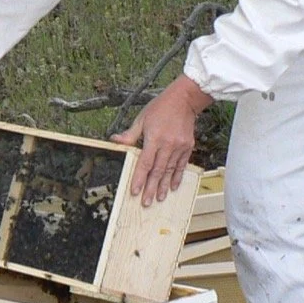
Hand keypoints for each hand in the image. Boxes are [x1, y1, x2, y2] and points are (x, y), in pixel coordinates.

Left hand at [111, 75, 211, 205]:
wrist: (184, 100)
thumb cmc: (161, 107)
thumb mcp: (142, 118)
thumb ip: (130, 134)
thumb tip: (115, 140)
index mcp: (154, 138)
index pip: (145, 162)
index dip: (139, 178)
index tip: (135, 191)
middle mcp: (168, 144)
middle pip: (158, 171)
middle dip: (151, 188)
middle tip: (146, 202)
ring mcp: (179, 146)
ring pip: (170, 170)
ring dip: (164, 186)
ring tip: (160, 198)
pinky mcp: (187, 147)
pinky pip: (182, 165)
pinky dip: (177, 177)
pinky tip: (174, 186)